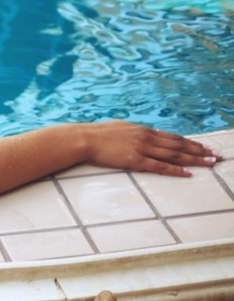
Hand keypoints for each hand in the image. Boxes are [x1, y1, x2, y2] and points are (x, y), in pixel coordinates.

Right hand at [82, 121, 219, 176]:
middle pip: (179, 146)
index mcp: (144, 130)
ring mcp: (142, 149)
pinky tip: (187, 173)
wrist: (84, 139)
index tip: (204, 148)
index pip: (174, 138)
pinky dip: (175, 170)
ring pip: (174, 155)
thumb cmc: (98, 134)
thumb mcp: (120, 128)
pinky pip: (160, 166)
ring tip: (209, 163)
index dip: (191, 143)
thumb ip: (134, 132)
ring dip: (194, 160)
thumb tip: (141, 134)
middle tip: (216, 156)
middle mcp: (147, 138)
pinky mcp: (135, 160)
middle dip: (200, 151)